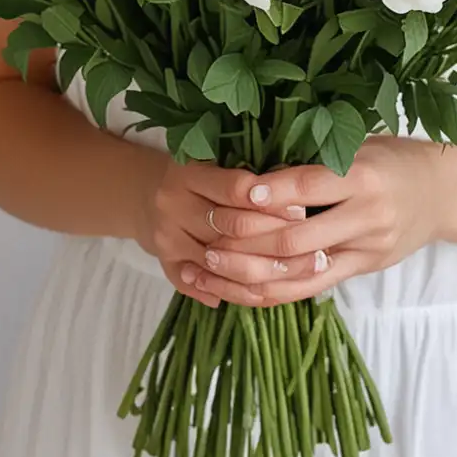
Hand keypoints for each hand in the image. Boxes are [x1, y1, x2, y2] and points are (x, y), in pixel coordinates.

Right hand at [131, 157, 306, 308]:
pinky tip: (266, 293)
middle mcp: (172, 203)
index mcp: (188, 172)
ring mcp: (167, 237)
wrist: (145, 194)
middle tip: (312, 247)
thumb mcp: (214, 163)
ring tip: (299, 273)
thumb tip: (293, 189)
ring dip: (263, 271)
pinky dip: (236, 292)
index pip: (235, 189)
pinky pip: (205, 285)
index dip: (270, 201)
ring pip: (222, 262)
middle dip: (274, 239)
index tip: (302, 209)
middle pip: (231, 228)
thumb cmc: (195, 175)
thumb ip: (246, 176)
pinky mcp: (166, 264)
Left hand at [204, 136, 446, 304]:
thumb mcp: (360, 144)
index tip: (237, 192)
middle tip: (210, 230)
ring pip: (301, 270)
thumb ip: (316, 157)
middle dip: (249, 237)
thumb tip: (256, 165)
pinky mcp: (363, 270)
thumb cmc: (391, 158)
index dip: (272, 192)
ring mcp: (367, 249)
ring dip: (253, 271)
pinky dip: (276, 290)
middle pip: (299, 236)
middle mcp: (367, 216)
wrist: (441, 192)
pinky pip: (313, 288)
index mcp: (364, 175)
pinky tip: (244, 288)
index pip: (310, 187)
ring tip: (214, 263)